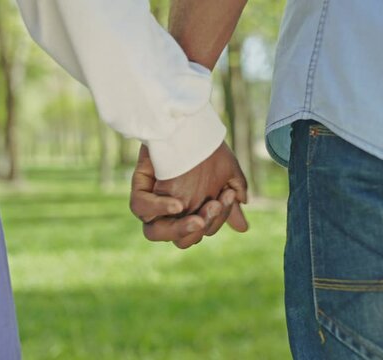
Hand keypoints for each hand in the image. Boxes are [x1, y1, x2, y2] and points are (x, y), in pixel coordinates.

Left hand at [129, 144, 247, 248]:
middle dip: (198, 229)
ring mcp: (152, 202)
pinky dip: (158, 208)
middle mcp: (168, 213)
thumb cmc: (207, 150)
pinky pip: (140, 207)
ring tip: (197, 216)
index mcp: (188, 215)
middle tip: (213, 207)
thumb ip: (230, 205)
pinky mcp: (139, 186)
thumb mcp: (226, 176)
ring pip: (153, 232)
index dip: (214, 222)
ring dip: (179, 228)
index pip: (199, 233)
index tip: (227, 196)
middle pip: (178, 240)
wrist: (190, 123)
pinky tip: (176, 203)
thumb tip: (242, 229)